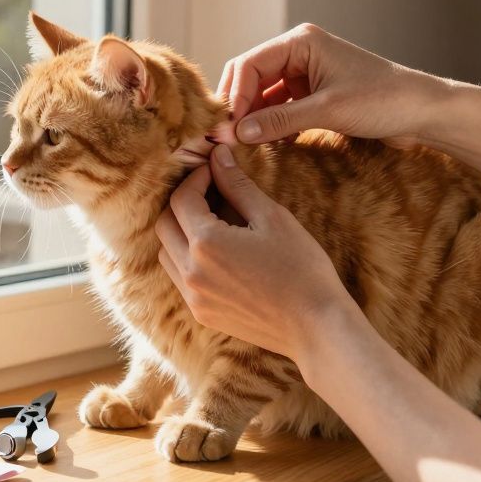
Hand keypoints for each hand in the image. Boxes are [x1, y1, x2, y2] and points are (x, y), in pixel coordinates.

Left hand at [154, 144, 357, 363]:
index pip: (182, 199)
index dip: (196, 178)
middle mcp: (190, 272)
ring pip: (166, 252)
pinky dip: (187, 258)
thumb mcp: (272, 218)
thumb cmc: (301, 269)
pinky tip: (218, 252)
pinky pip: (179, 278)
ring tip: (214, 221)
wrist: (316, 327)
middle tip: (210, 192)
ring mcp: (193, 296)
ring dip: (180, 231)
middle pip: (164, 224)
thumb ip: (238, 185)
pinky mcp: (202, 313)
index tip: (214, 171)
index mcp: (206, 244)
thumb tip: (218, 154)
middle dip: (183, 202)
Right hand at [214, 23, 448, 147]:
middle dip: (238, 107)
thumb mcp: (328, 110)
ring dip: (253, 119)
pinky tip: (266, 145)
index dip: (234, 96)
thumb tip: (238, 133)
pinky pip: (281, 109)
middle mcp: (300, 54)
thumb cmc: (384, 100)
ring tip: (243, 146)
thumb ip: (280, 121)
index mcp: (301, 42)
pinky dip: (271, 125)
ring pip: (264, 96)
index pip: (249, 64)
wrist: (424, 113)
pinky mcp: (314, 96)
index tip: (226, 128)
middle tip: (226, 138)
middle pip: (251, 78)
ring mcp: (306, 75)